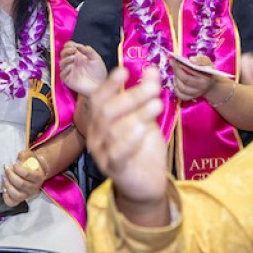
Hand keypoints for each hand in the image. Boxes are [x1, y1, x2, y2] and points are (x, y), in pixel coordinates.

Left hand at [2, 150, 45, 206]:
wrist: (34, 172)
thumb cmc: (31, 163)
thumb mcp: (30, 156)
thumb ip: (24, 155)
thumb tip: (18, 158)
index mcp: (39, 177)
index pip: (27, 174)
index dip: (17, 168)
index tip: (14, 164)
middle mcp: (34, 188)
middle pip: (21, 184)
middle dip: (10, 175)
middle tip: (6, 168)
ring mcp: (27, 195)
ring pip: (17, 195)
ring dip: (7, 186)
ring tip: (4, 178)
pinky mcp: (20, 200)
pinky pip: (12, 203)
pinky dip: (6, 197)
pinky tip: (4, 189)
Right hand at [58, 42, 108, 95]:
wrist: (100, 86)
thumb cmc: (98, 73)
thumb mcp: (96, 59)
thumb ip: (89, 51)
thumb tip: (79, 45)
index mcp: (78, 56)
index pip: (69, 47)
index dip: (69, 45)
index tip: (74, 46)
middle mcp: (73, 62)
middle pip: (63, 54)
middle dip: (66, 50)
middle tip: (73, 50)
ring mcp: (70, 71)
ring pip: (61, 63)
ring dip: (66, 59)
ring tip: (73, 58)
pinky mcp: (68, 80)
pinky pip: (62, 74)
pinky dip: (64, 70)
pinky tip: (70, 68)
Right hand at [81, 67, 170, 217]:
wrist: (146, 183)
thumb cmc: (143, 147)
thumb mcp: (146, 117)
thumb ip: (146, 95)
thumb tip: (151, 69)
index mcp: (100, 120)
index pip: (98, 98)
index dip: (109, 84)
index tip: (124, 71)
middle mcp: (95, 135)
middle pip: (107, 111)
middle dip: (131, 96)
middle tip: (153, 87)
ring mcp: (101, 153)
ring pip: (113, 130)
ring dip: (136, 114)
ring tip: (156, 104)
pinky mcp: (113, 169)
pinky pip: (117, 153)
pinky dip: (130, 140)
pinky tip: (144, 129)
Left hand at [169, 54, 218, 101]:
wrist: (211, 84)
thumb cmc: (207, 70)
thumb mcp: (207, 62)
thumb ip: (200, 60)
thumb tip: (190, 60)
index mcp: (206, 77)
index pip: (191, 71)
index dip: (181, 65)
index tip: (174, 59)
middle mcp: (201, 87)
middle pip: (185, 79)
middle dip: (176, 70)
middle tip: (172, 63)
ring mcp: (196, 94)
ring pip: (182, 88)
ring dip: (176, 78)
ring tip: (175, 72)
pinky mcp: (191, 97)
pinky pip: (181, 95)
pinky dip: (176, 89)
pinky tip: (177, 81)